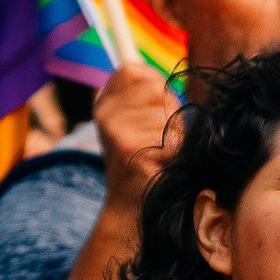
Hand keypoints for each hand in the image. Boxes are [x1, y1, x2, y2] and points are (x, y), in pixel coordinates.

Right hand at [94, 58, 183, 207]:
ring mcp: (115, 130)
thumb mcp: (135, 126)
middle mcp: (105, 114)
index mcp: (103, 105)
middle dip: (169, 111)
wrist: (131, 210)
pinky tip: (162, 166)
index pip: (131, 69)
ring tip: (160, 155)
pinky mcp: (131, 147)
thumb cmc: (143, 165)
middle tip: (159, 139)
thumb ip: (143, 97)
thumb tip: (152, 69)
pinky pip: (173, 134)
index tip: (155, 108)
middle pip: (156, 87)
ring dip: (175, 134)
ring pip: (168, 111)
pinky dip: (176, 151)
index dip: (152, 83)